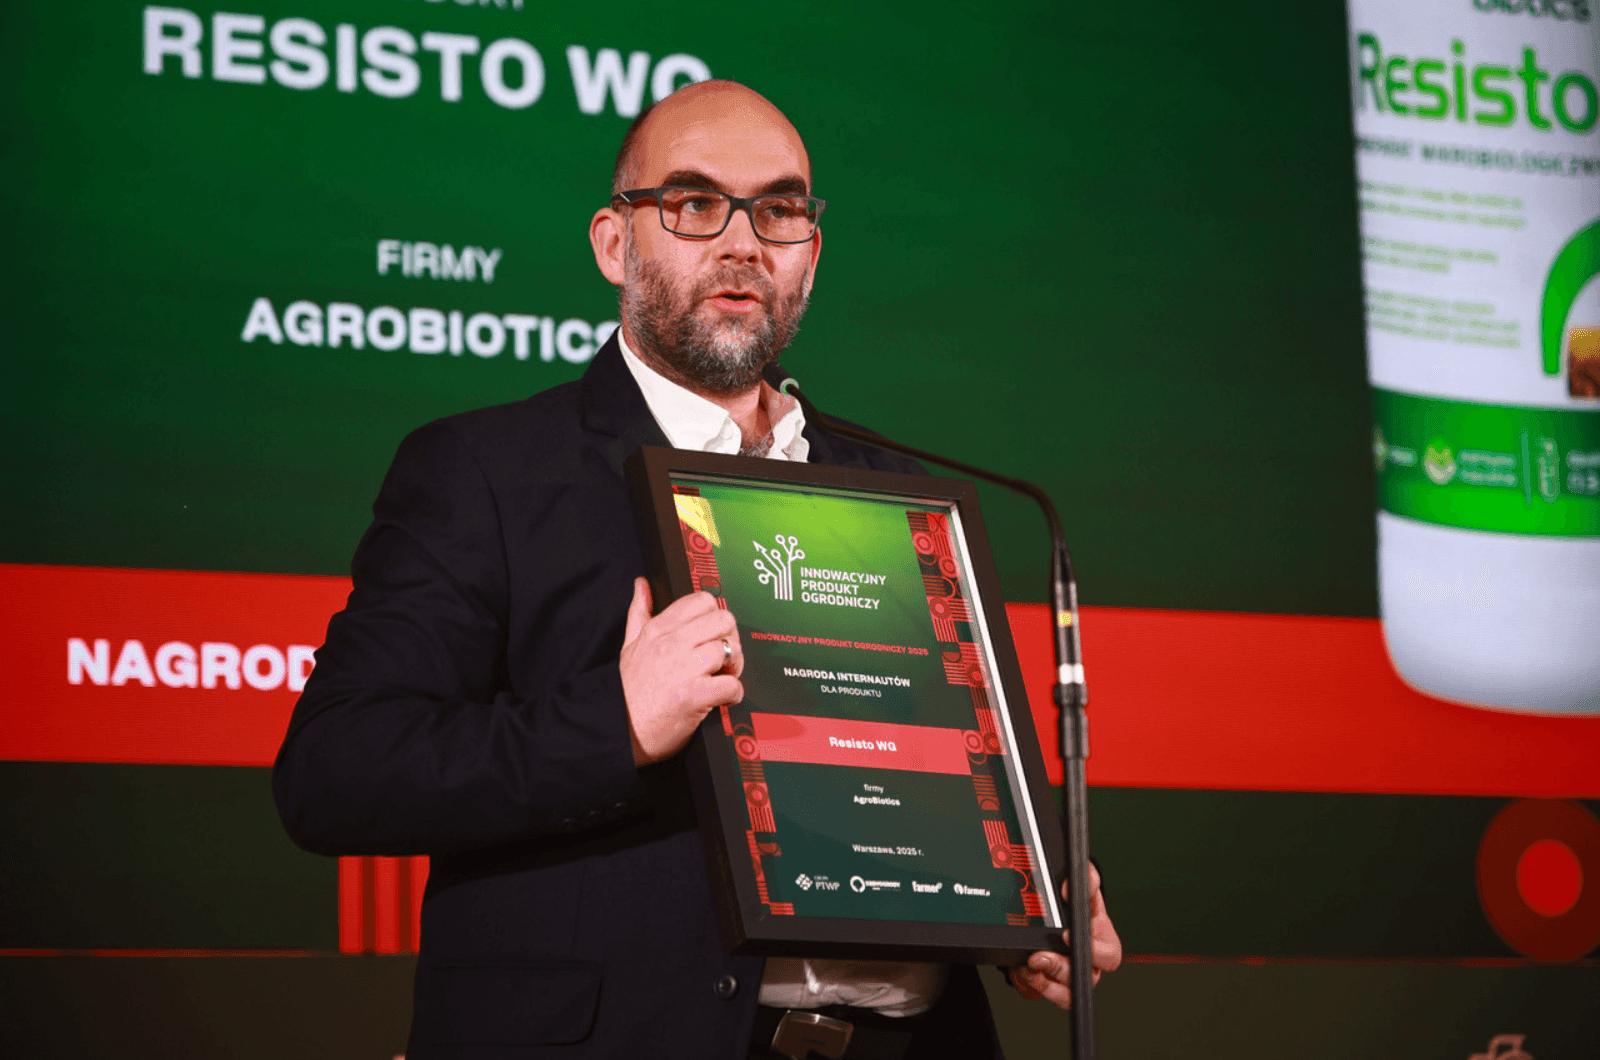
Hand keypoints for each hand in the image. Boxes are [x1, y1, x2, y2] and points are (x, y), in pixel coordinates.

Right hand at [619, 578, 743, 765]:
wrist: (617, 731)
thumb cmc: (627, 693)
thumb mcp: (629, 646)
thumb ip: (639, 612)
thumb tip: (642, 585)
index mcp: (658, 629)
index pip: (701, 601)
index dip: (714, 617)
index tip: (711, 636)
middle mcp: (670, 644)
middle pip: (723, 620)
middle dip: (731, 638)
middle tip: (723, 659)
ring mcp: (682, 669)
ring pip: (728, 649)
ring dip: (734, 667)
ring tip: (722, 679)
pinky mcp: (692, 696)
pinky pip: (731, 685)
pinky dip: (734, 694)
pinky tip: (722, 700)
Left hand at [1010, 861, 1120, 1009]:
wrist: (1053, 918)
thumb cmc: (1076, 907)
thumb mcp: (1083, 890)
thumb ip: (1087, 880)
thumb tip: (1081, 877)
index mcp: (1103, 943)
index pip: (1108, 956)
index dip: (1091, 951)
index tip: (1066, 935)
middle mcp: (1090, 966)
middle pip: (1083, 978)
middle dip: (1059, 968)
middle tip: (1038, 956)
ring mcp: (1069, 980)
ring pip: (1064, 995)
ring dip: (1043, 982)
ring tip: (1026, 965)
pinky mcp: (1048, 987)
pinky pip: (1039, 993)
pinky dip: (1026, 982)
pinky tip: (1018, 968)